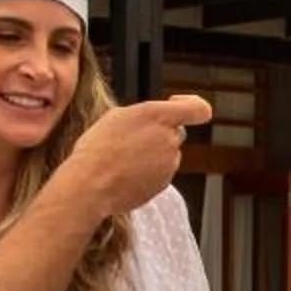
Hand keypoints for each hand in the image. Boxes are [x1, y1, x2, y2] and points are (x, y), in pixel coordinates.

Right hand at [66, 96, 212, 214]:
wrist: (90, 184)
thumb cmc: (97, 149)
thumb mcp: (116, 116)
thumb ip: (143, 115)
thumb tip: (150, 119)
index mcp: (158, 117)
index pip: (199, 110)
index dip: (193, 105)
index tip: (177, 104)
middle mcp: (169, 140)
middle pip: (176, 133)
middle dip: (160, 134)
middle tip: (133, 140)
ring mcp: (169, 165)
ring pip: (167, 155)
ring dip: (152, 155)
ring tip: (124, 159)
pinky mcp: (163, 185)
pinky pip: (160, 173)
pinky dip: (147, 172)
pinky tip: (125, 173)